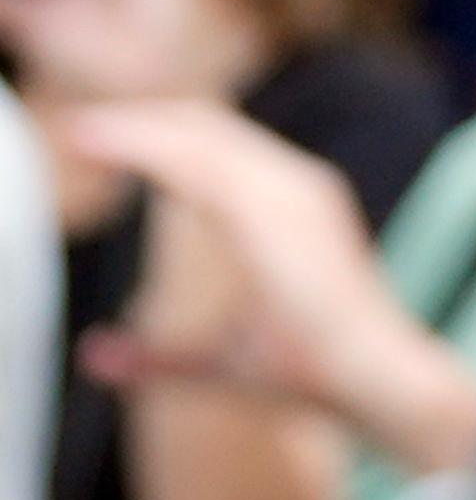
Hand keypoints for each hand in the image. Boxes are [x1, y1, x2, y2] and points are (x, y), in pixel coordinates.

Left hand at [66, 99, 475, 475]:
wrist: (371, 375)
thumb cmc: (307, 367)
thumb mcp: (213, 358)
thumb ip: (154, 355)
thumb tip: (92, 355)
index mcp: (289, 207)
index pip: (220, 152)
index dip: (161, 139)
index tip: (101, 140)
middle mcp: (295, 185)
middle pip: (211, 131)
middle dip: (144, 123)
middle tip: (80, 131)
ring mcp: (292, 190)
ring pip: (205, 138)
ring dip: (140, 130)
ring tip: (82, 132)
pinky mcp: (278, 206)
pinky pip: (207, 165)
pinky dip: (153, 150)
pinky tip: (111, 147)